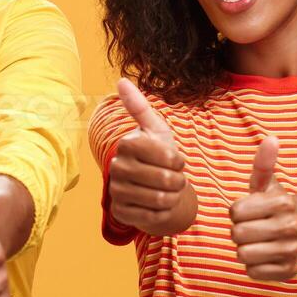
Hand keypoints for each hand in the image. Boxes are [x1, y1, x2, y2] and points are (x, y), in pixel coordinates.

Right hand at [106, 79, 195, 236]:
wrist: (154, 187)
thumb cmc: (159, 157)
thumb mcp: (156, 131)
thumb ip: (140, 107)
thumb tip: (121, 80)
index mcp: (127, 144)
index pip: (167, 156)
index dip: (179, 161)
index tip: (177, 160)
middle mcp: (117, 167)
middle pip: (165, 179)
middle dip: (179, 181)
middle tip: (176, 179)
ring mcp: (117, 191)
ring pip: (160, 199)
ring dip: (173, 197)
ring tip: (170, 191)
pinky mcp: (121, 213)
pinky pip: (154, 216)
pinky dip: (165, 212)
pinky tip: (160, 205)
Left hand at [229, 133, 296, 281]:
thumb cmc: (276, 204)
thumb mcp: (268, 183)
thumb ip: (263, 163)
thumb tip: (270, 139)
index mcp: (283, 203)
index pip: (235, 212)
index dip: (236, 212)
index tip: (248, 211)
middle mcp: (290, 228)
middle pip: (237, 235)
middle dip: (238, 231)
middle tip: (251, 228)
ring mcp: (291, 251)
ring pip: (243, 255)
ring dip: (244, 249)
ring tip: (257, 242)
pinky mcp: (289, 271)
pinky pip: (253, 273)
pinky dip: (253, 267)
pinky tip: (264, 256)